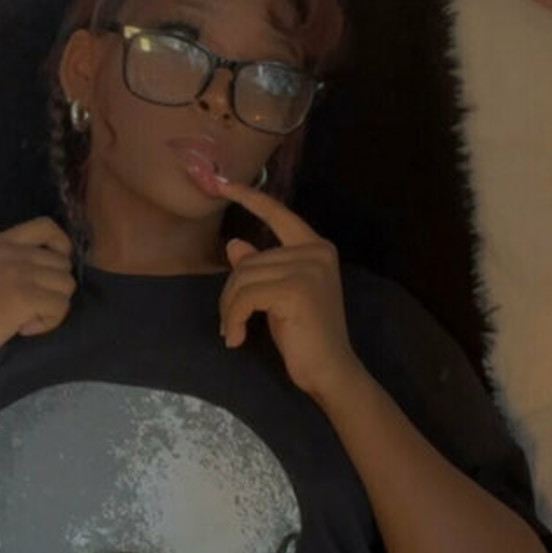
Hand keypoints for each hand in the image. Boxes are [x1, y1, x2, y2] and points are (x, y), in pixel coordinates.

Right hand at [0, 218, 75, 379]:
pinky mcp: (25, 296)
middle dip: (54, 289)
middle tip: (29, 308)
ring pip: (67, 286)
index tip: (52, 271)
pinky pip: (60, 308)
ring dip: (52, 308)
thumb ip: (9, 263)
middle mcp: (11, 251)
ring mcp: (18, 271)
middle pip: (63, 263)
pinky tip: (22, 329)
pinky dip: (47, 324)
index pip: (46, 226)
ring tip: (25, 320)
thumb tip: (47, 273)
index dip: (61, 247)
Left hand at [216, 180, 359, 397]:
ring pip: (242, 277)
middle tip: (230, 323)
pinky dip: (233, 318)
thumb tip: (234, 244)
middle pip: (248, 260)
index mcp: (315, 247)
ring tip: (234, 332)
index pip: (278, 213)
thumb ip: (260, 267)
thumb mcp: (278, 296)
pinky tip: (236, 338)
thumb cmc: (305, 335)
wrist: (329, 370)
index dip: (250, 197)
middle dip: (230, 293)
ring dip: (229, 309)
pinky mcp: (295, 289)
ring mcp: (308, 268)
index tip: (222, 182)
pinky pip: (245, 296)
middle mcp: (315, 251)